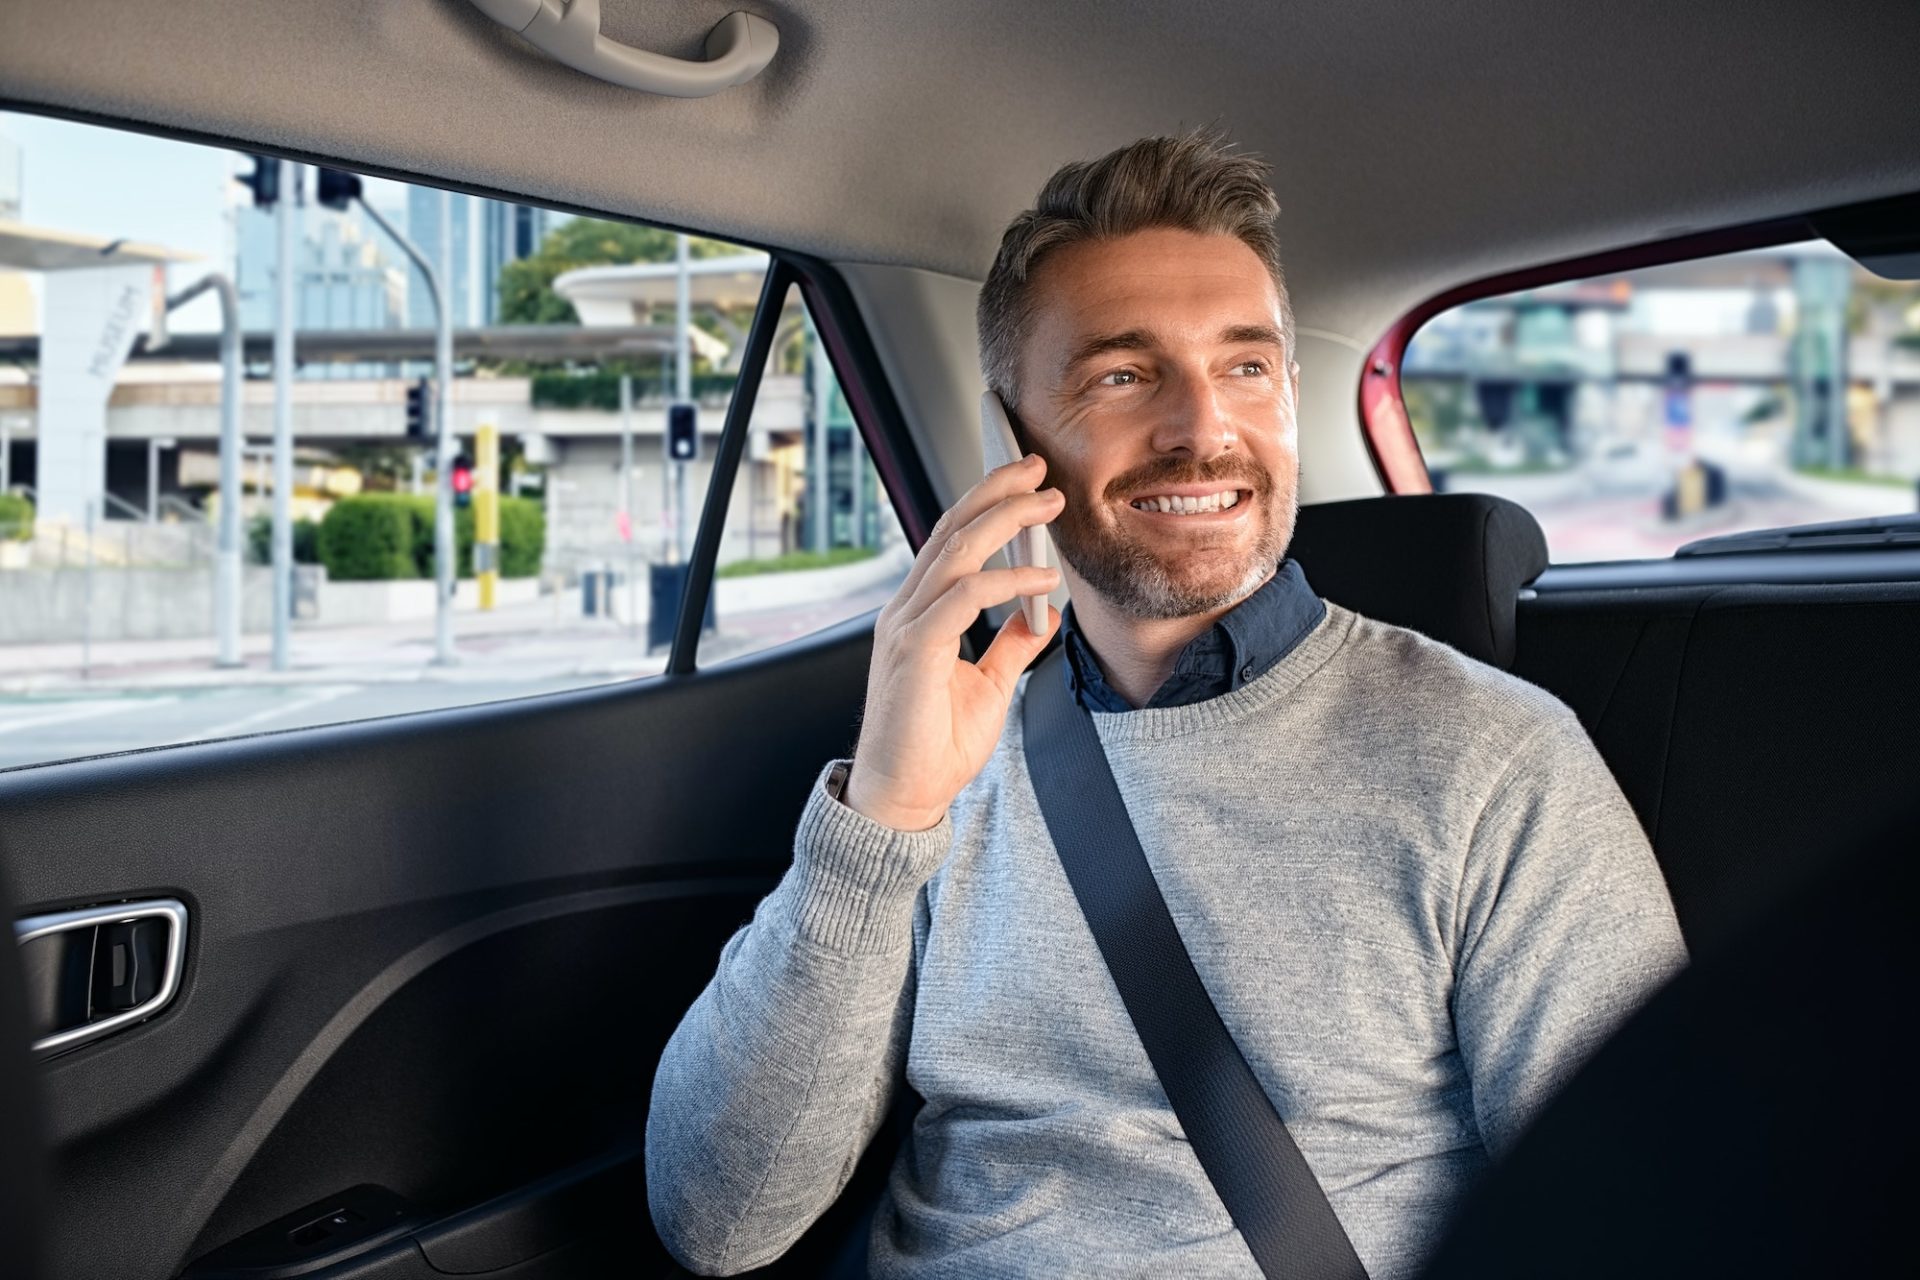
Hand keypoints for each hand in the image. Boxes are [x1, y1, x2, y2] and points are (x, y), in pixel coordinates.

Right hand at [843, 454, 1063, 830]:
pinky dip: (1005, 581)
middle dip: (996, 491)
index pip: (952, 540)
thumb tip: (1039, 615)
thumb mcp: (989, 686)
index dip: (988, 504)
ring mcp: (905, 627)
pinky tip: (1042, 580)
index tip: (1029, 482)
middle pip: (950, 530)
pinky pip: (963, 598)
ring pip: (954, 551)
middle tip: (1038, 468)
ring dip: (1004, 520)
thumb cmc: (935, 748)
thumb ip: (1010, 646)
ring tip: (1047, 504)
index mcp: (919, 614)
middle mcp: (907, 610)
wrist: (904, 797)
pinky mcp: (914, 650)